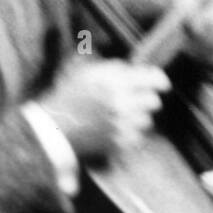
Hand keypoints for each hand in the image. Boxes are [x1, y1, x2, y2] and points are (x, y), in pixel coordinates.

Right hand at [36, 59, 169, 160]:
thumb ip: (115, 70)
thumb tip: (135, 71)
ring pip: (146, 120)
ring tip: (121, 116)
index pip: (153, 79)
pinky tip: (116, 130)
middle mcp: (122, 102)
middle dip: (145, 100)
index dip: (159, 81)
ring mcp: (121, 124)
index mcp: (115, 81)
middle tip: (135, 101)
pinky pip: (137, 137)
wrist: (51, 129)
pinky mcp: (118, 143)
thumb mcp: (88, 73)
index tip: (161, 84)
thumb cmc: (67, 98)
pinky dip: (130, 134)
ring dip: (138, 118)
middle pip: (153, 101)